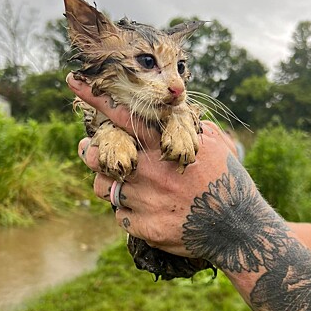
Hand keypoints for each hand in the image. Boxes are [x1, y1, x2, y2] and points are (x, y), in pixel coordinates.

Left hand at [67, 73, 240, 259]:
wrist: (238, 228)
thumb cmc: (228, 181)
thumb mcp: (216, 145)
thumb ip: (190, 128)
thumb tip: (180, 114)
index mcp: (162, 147)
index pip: (122, 116)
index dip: (95, 98)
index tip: (72, 82)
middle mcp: (148, 171)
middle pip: (98, 158)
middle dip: (90, 153)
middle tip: (92, 152)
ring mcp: (145, 201)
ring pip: (106, 190)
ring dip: (111, 186)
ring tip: (129, 186)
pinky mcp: (146, 228)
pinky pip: (121, 217)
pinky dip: (129, 213)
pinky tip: (148, 212)